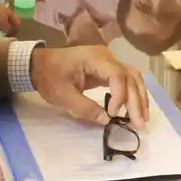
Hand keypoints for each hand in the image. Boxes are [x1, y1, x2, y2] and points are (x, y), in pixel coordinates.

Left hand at [29, 45, 148, 127]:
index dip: (120, 96)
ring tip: (142, 118)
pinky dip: (132, 94)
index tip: (113, 114)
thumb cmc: (48, 77)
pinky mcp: (107, 69)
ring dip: (139, 98)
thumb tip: (107, 120)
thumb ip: (85, 108)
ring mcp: (108, 62)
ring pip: (132, 78)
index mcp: (95, 58)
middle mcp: (107, 57)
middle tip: (140, 124)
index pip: (117, 76)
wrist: (38, 64)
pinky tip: (135, 109)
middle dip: (137, 101)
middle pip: (130, 77)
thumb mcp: (62, 95)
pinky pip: (125, 80)